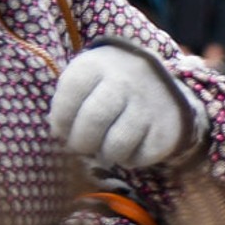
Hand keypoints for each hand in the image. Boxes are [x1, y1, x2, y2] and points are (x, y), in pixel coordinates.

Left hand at [49, 41, 204, 168]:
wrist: (158, 80)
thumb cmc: (108, 85)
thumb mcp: (85, 80)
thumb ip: (66, 103)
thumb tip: (59, 134)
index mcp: (96, 65)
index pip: (69, 97)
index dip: (61, 120)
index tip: (64, 127)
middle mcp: (124, 80)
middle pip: (93, 122)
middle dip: (81, 143)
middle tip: (83, 145)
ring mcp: (148, 103)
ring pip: (117, 145)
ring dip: (106, 154)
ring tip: (106, 148)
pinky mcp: (165, 126)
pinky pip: (140, 156)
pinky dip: (130, 159)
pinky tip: (129, 146)